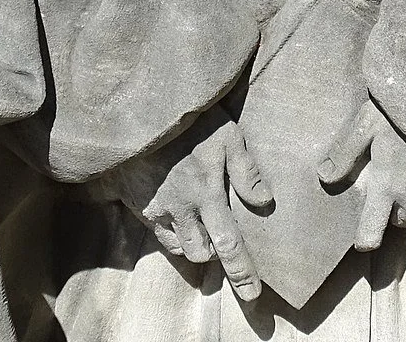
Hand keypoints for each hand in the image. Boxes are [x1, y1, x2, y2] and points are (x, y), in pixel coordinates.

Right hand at [112, 109, 273, 300]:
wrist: (141, 110)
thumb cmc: (191, 121)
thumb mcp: (228, 136)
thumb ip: (247, 171)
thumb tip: (266, 202)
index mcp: (206, 193)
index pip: (229, 245)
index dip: (242, 272)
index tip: (254, 295)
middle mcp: (180, 209)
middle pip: (201, 254)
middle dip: (216, 256)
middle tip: (225, 241)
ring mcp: (156, 209)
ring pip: (179, 247)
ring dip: (195, 244)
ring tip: (205, 227)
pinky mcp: (139, 205)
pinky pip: (159, 233)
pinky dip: (174, 232)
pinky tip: (182, 215)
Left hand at [319, 99, 405, 251]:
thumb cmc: (400, 108)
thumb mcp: (364, 123)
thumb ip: (344, 154)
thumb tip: (325, 176)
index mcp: (387, 188)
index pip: (372, 234)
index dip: (365, 237)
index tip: (363, 233)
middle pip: (400, 220)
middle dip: (395, 205)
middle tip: (393, 174)